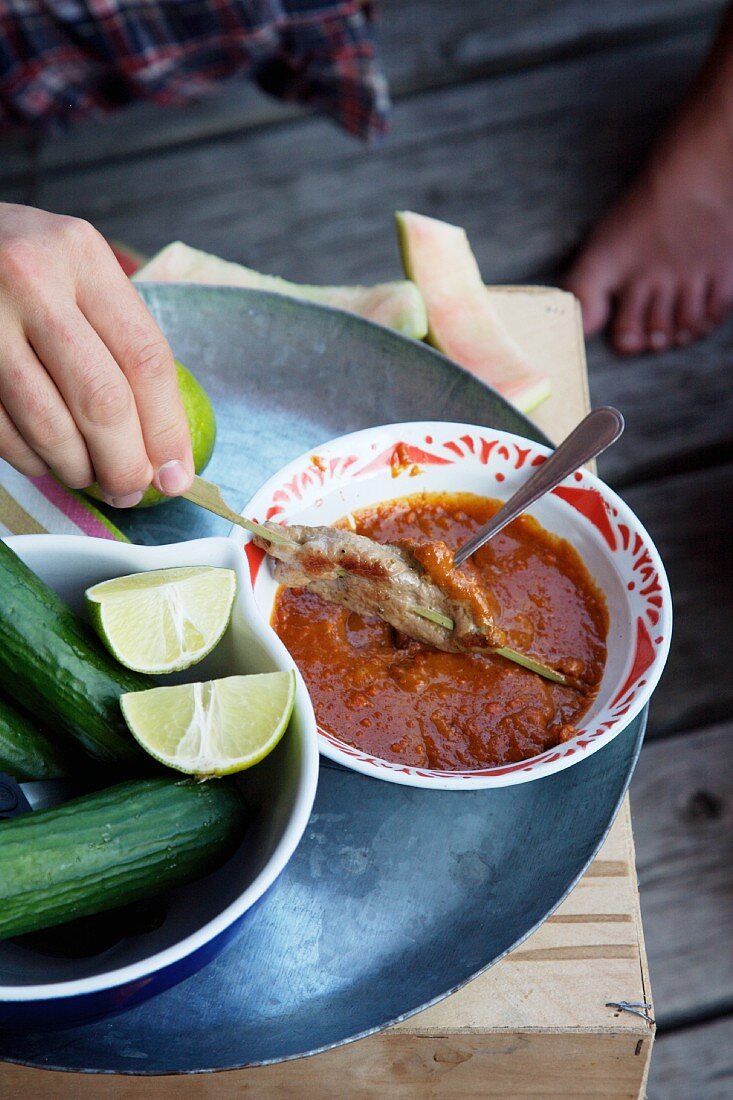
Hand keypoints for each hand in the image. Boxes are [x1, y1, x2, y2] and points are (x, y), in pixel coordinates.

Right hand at [0, 203, 193, 505]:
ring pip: (49, 426)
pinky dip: (32, 461)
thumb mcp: (74, 269)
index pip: (144, 359)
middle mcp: (31, 280)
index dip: (167, 429)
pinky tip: (45, 461)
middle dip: (125, 462)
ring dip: (77, 469)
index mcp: (80, 255)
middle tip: (131, 490)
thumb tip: (163, 449)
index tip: (176, 474)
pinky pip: (3, 432)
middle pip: (102, 400)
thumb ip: (118, 337)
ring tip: (89, 477)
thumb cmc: (20, 265)